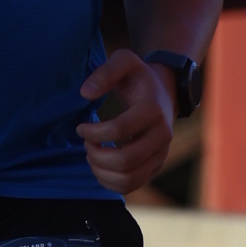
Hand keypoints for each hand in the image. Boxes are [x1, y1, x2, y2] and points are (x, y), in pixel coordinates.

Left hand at [78, 48, 176, 192]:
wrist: (164, 92)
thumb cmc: (138, 76)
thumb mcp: (124, 61)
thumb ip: (105, 72)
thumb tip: (85, 93)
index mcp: (154, 110)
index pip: (119, 130)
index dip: (93, 132)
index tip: (80, 127)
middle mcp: (163, 135)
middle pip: (125, 160)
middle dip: (96, 154)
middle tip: (86, 143)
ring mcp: (162, 154)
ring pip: (129, 178)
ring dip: (102, 171)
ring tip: (92, 156)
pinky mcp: (156, 166)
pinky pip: (132, 185)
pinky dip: (110, 183)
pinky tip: (100, 167)